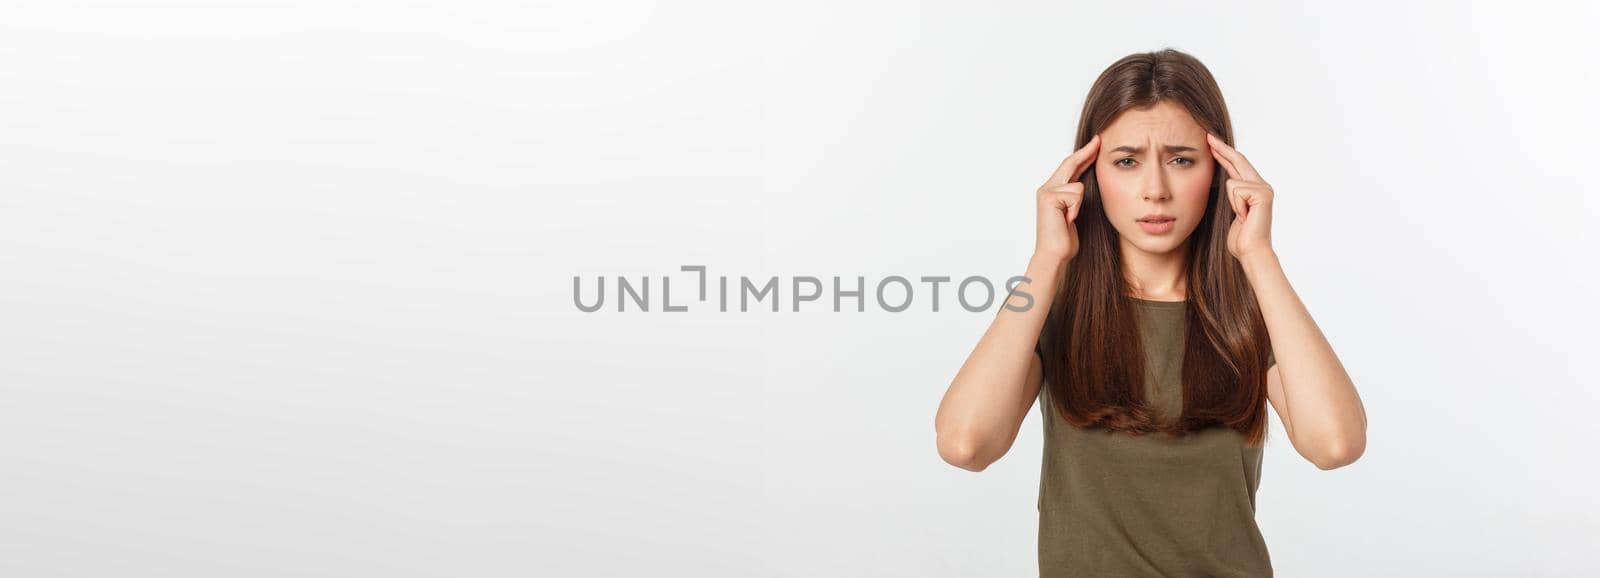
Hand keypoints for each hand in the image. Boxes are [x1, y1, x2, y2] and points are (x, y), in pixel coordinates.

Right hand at [1035, 134, 1099, 263]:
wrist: (1054, 254)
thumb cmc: (1064, 239)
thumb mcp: (1074, 212)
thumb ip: (1076, 196)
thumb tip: (1087, 181)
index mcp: (1051, 191)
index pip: (1069, 167)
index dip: (1083, 155)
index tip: (1096, 145)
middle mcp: (1046, 188)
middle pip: (1070, 164)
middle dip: (1086, 152)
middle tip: (1099, 140)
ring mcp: (1046, 192)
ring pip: (1077, 185)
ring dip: (1079, 204)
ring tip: (1070, 218)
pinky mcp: (1049, 197)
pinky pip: (1075, 194)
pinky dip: (1076, 208)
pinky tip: (1067, 219)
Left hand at [1207, 133, 1274, 260]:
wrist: (1251, 251)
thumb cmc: (1240, 237)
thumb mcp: (1232, 211)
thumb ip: (1231, 195)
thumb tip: (1222, 180)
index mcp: (1254, 189)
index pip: (1236, 165)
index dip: (1223, 153)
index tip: (1210, 142)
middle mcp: (1262, 185)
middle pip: (1238, 160)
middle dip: (1221, 149)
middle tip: (1208, 137)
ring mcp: (1264, 188)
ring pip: (1232, 181)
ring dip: (1230, 202)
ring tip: (1241, 216)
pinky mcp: (1262, 194)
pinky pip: (1236, 189)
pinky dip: (1235, 205)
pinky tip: (1244, 217)